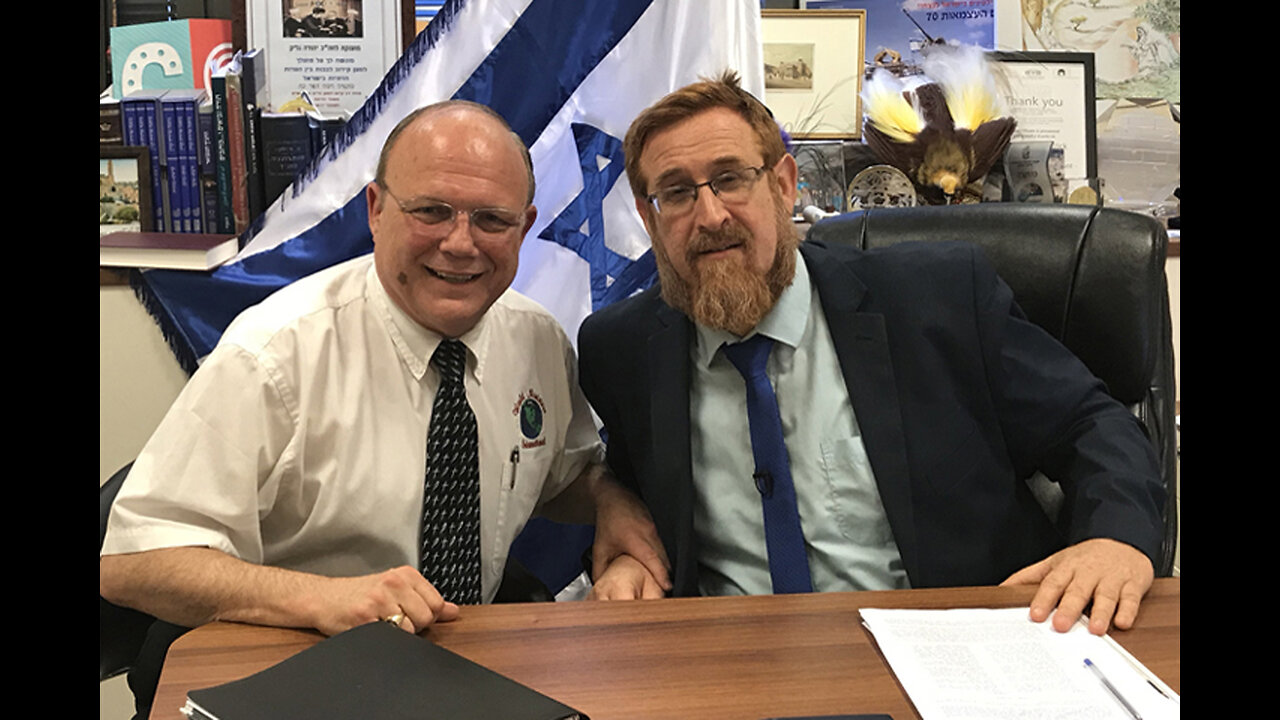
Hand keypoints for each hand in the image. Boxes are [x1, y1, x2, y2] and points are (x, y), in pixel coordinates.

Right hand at [306, 565, 460, 635]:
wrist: (323, 598)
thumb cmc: (359, 594)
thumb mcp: (396, 589)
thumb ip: (426, 599)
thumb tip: (453, 611)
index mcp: (405, 574)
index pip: (436, 603)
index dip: (426, 616)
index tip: (410, 615)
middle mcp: (394, 582)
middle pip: (426, 617)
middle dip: (413, 626)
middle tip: (393, 620)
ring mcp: (380, 599)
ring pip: (410, 629)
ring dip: (398, 634)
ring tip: (381, 623)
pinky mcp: (365, 616)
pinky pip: (390, 637)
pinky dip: (384, 638)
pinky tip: (372, 628)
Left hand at [591, 482, 671, 592]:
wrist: (614, 498)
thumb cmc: (609, 520)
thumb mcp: (600, 548)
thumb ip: (599, 569)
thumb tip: (600, 584)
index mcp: (636, 540)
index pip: (653, 560)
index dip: (661, 575)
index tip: (667, 586)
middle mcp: (649, 534)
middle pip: (664, 559)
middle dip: (666, 575)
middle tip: (664, 590)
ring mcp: (655, 530)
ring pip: (665, 552)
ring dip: (665, 566)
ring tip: (663, 581)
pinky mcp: (657, 528)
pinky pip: (663, 546)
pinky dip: (662, 557)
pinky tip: (658, 566)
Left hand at [1000, 538, 1153, 634]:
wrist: (1122, 539)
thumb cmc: (1084, 558)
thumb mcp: (1055, 562)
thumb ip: (1029, 576)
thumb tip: (1002, 589)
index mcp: (1067, 568)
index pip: (1052, 583)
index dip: (1043, 599)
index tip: (1035, 615)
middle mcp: (1088, 573)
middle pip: (1077, 591)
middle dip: (1068, 608)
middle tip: (1060, 626)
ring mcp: (1111, 578)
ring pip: (1105, 595)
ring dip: (1100, 612)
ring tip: (1095, 629)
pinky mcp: (1132, 584)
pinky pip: (1131, 598)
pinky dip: (1127, 610)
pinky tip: (1122, 622)